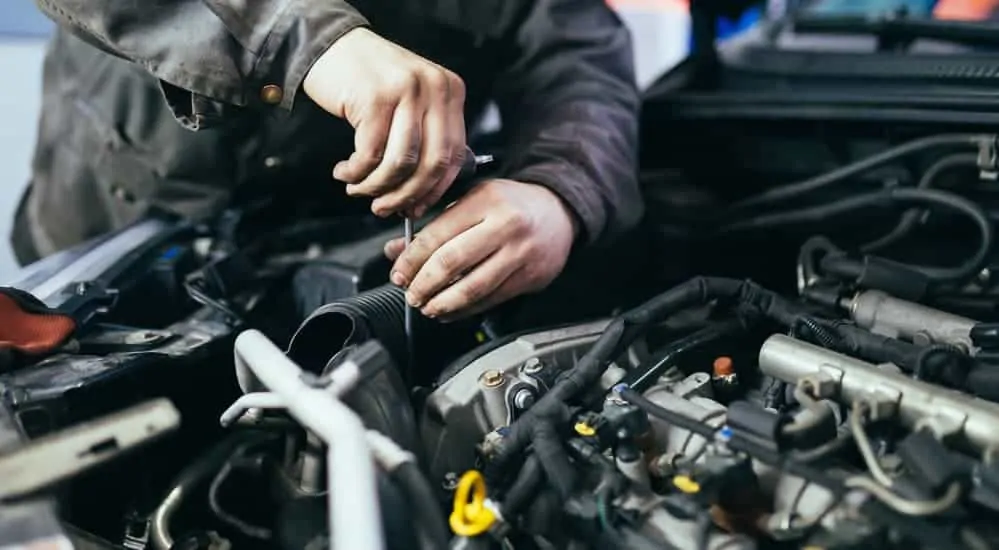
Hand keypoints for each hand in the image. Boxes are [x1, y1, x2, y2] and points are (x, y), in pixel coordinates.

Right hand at [303, 28, 466, 217]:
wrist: (329, 45)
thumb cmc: (368, 81)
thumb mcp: (410, 102)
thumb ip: (424, 138)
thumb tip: (422, 195)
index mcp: (450, 91)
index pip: (455, 155)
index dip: (434, 189)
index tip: (416, 207)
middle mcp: (434, 88)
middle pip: (432, 163)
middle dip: (406, 195)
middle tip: (383, 208)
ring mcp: (406, 90)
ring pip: (401, 163)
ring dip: (376, 186)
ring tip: (358, 189)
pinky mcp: (375, 97)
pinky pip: (370, 154)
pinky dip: (356, 172)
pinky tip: (345, 172)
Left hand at [384, 179, 577, 319]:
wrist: (560, 212)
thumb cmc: (512, 205)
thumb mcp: (473, 201)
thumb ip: (436, 225)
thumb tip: (398, 251)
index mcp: (486, 201)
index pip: (438, 234)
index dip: (412, 259)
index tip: (399, 273)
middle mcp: (505, 226)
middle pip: (452, 262)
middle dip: (424, 284)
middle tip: (410, 294)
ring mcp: (520, 254)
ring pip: (473, 287)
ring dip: (443, 302)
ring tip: (427, 306)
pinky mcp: (530, 277)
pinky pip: (491, 300)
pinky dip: (466, 310)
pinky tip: (450, 311)